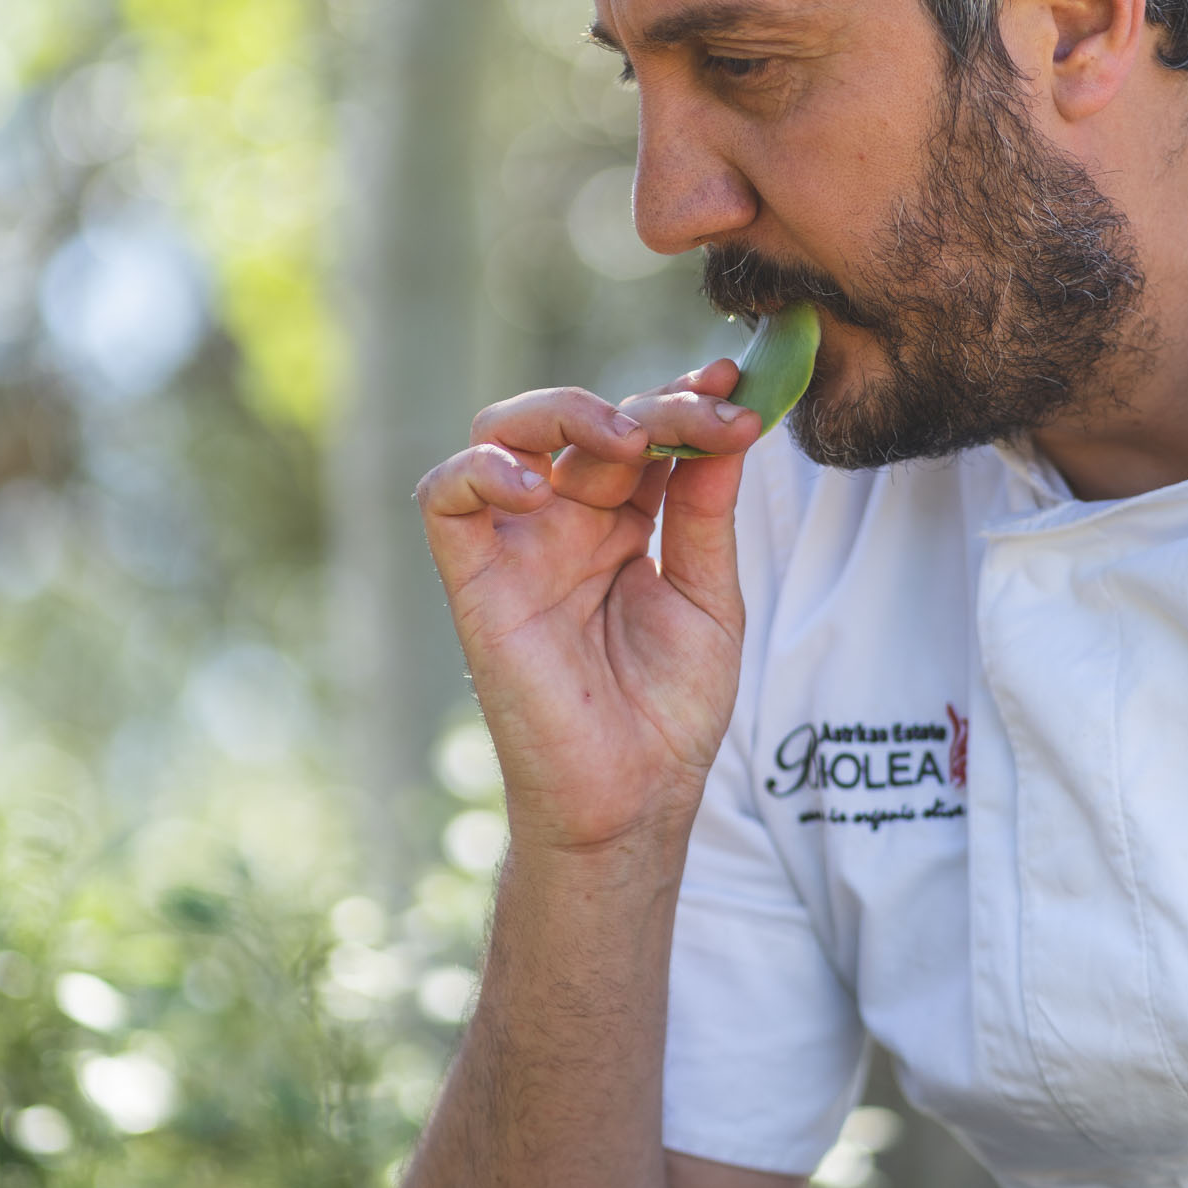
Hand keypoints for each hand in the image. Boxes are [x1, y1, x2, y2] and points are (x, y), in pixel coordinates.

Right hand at [416, 360, 761, 855]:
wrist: (632, 800)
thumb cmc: (668, 715)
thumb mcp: (709, 601)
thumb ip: (705, 516)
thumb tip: (726, 430)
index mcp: (622, 522)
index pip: (643, 433)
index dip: (685, 401)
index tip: (739, 387)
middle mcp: (565, 520)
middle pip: (584, 422)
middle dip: (647, 405)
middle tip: (706, 415)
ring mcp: (518, 545)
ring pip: (504, 431)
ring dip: (564, 412)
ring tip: (627, 438)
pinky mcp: (474, 580)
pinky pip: (447, 498)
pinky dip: (483, 471)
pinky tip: (542, 488)